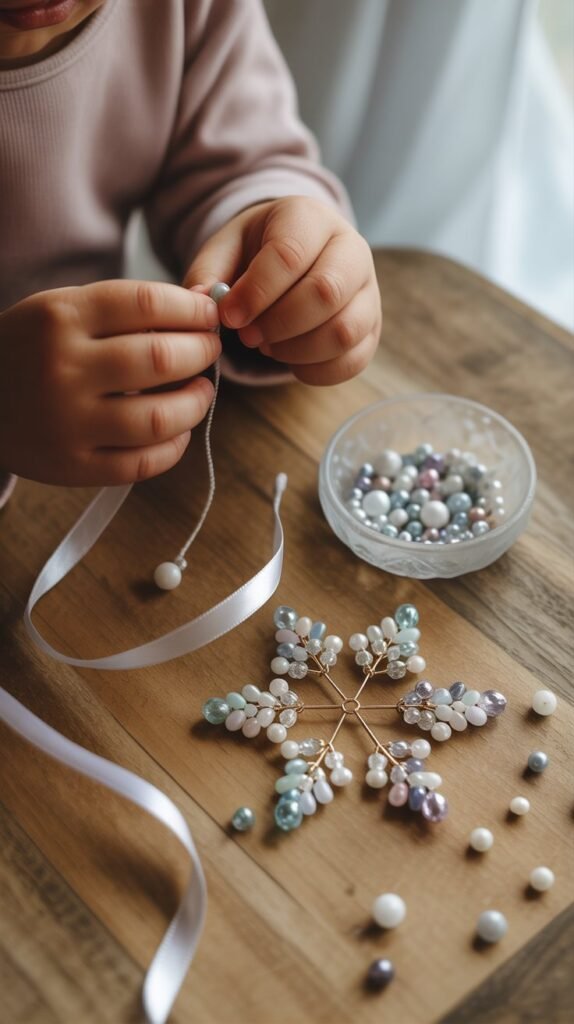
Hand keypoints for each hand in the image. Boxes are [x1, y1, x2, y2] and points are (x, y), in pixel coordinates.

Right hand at [0, 280, 219, 485]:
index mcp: (59, 317)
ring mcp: (66, 422)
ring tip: (200, 391)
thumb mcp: (59, 311)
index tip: (209, 314)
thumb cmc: (31, 350)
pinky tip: (178, 431)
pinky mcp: (71, 466)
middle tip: (208, 351)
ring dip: (196, 403)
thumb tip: (202, 307)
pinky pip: (142, 463)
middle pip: (161, 358)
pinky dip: (174, 447)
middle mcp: (62, 368)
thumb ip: (123, 309)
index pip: (148, 303)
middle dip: (201, 352)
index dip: (193, 309)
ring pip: (160, 417)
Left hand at [184, 197, 380, 385]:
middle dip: (278, 324)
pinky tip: (290, 360)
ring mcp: (368, 291)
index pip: (290, 255)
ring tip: (268, 345)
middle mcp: (351, 249)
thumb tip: (200, 301)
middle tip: (247, 336)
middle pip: (326, 293)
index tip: (228, 315)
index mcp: (311, 218)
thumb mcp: (226, 249)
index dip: (256, 292)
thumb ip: (207, 272)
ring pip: (344, 331)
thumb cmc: (257, 252)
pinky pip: (353, 360)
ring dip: (297, 350)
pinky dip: (316, 371)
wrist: (295, 256)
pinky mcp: (372, 328)